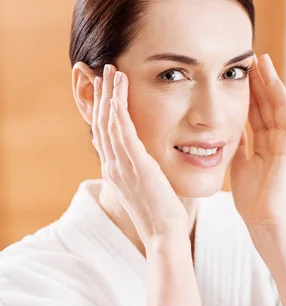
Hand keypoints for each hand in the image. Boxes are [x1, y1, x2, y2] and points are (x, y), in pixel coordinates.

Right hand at [91, 64, 189, 246]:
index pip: (103, 132)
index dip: (101, 108)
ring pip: (109, 123)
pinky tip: (118, 94)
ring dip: (110, 95)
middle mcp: (113, 166)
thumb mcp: (146, 186)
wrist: (164, 234)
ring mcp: (121, 166)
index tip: (103, 87)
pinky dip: (119, 111)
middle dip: (102, 95)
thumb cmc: (161, 212)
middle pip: (101, 123)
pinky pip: (123, 133)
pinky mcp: (136, 166)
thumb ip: (140, 169)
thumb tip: (143, 157)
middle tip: (103, 70)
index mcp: (115, 170)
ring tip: (112, 71)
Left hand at [230, 54, 285, 228]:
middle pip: (265, 102)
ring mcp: (285, 140)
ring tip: (264, 60)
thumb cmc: (251, 197)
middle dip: (258, 80)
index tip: (238, 71)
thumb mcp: (238, 164)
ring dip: (272, 81)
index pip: (253, 110)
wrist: (261, 218)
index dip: (247, 91)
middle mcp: (274, 138)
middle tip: (251, 56)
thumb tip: (228, 130)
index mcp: (261, 142)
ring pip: (278, 105)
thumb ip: (238, 145)